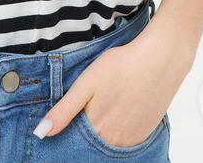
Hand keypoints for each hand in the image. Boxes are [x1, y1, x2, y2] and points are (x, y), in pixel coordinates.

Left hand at [32, 28, 189, 144]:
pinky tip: (120, 111)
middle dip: (86, 133)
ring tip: (107, 106)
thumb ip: (63, 111)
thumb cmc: (121, 65)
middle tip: (92, 106)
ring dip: (103, 132)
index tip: (70, 119)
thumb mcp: (86, 84)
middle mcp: (115, 141)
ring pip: (110, 142)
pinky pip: (127, 140)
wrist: (161, 58)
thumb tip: (41, 133)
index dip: (69, 131)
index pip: (75, 142)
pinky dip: (119, 131)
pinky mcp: (147, 132)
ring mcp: (133, 139)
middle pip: (93, 144)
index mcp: (97, 129)